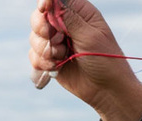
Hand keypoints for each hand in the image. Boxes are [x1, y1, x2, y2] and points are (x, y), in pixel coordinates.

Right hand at [28, 0, 141, 120]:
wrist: (108, 91)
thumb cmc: (107, 61)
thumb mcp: (90, 37)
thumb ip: (70, 18)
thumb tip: (52, 0)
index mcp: (81, 13)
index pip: (56, 0)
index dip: (46, 2)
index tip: (44, 9)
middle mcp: (67, 25)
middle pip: (39, 16)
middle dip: (42, 28)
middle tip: (54, 39)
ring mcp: (58, 42)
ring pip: (34, 36)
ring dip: (45, 48)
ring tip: (61, 57)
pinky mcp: (51, 58)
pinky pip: (34, 55)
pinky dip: (42, 61)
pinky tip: (56, 67)